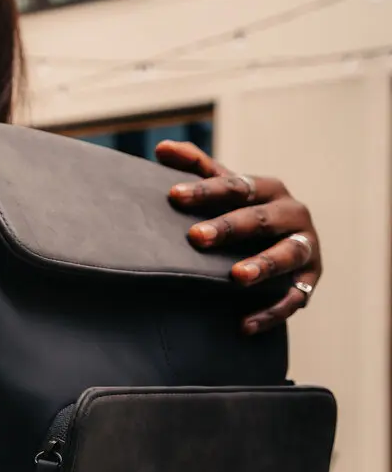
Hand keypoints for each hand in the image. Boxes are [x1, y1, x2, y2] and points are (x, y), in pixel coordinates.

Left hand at [156, 140, 320, 334]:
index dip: (204, 191)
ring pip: (287, 254)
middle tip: (196, 237)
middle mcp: (291, 213)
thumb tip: (162, 146)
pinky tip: (244, 325)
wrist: (282, 244)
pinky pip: (293, 298)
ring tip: (237, 277)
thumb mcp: (224, 190)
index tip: (173, 196)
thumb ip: (196, 168)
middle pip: (259, 218)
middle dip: (228, 227)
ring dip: (263, 265)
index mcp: (267, 189)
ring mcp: (305, 246)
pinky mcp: (309, 279)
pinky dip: (270, 312)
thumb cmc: (244, 212)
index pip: (235, 186)